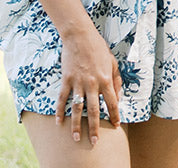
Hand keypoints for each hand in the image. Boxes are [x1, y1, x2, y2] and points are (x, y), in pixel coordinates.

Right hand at [56, 26, 121, 143]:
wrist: (80, 37)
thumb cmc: (99, 49)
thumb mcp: (113, 62)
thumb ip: (116, 80)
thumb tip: (118, 96)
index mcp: (106, 79)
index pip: (112, 102)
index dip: (115, 115)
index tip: (116, 125)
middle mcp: (93, 84)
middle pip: (94, 110)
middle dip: (95, 127)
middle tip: (94, 141)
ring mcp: (78, 83)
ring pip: (77, 108)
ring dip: (76, 125)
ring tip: (76, 137)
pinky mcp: (66, 80)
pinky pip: (62, 99)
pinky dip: (60, 112)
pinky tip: (59, 122)